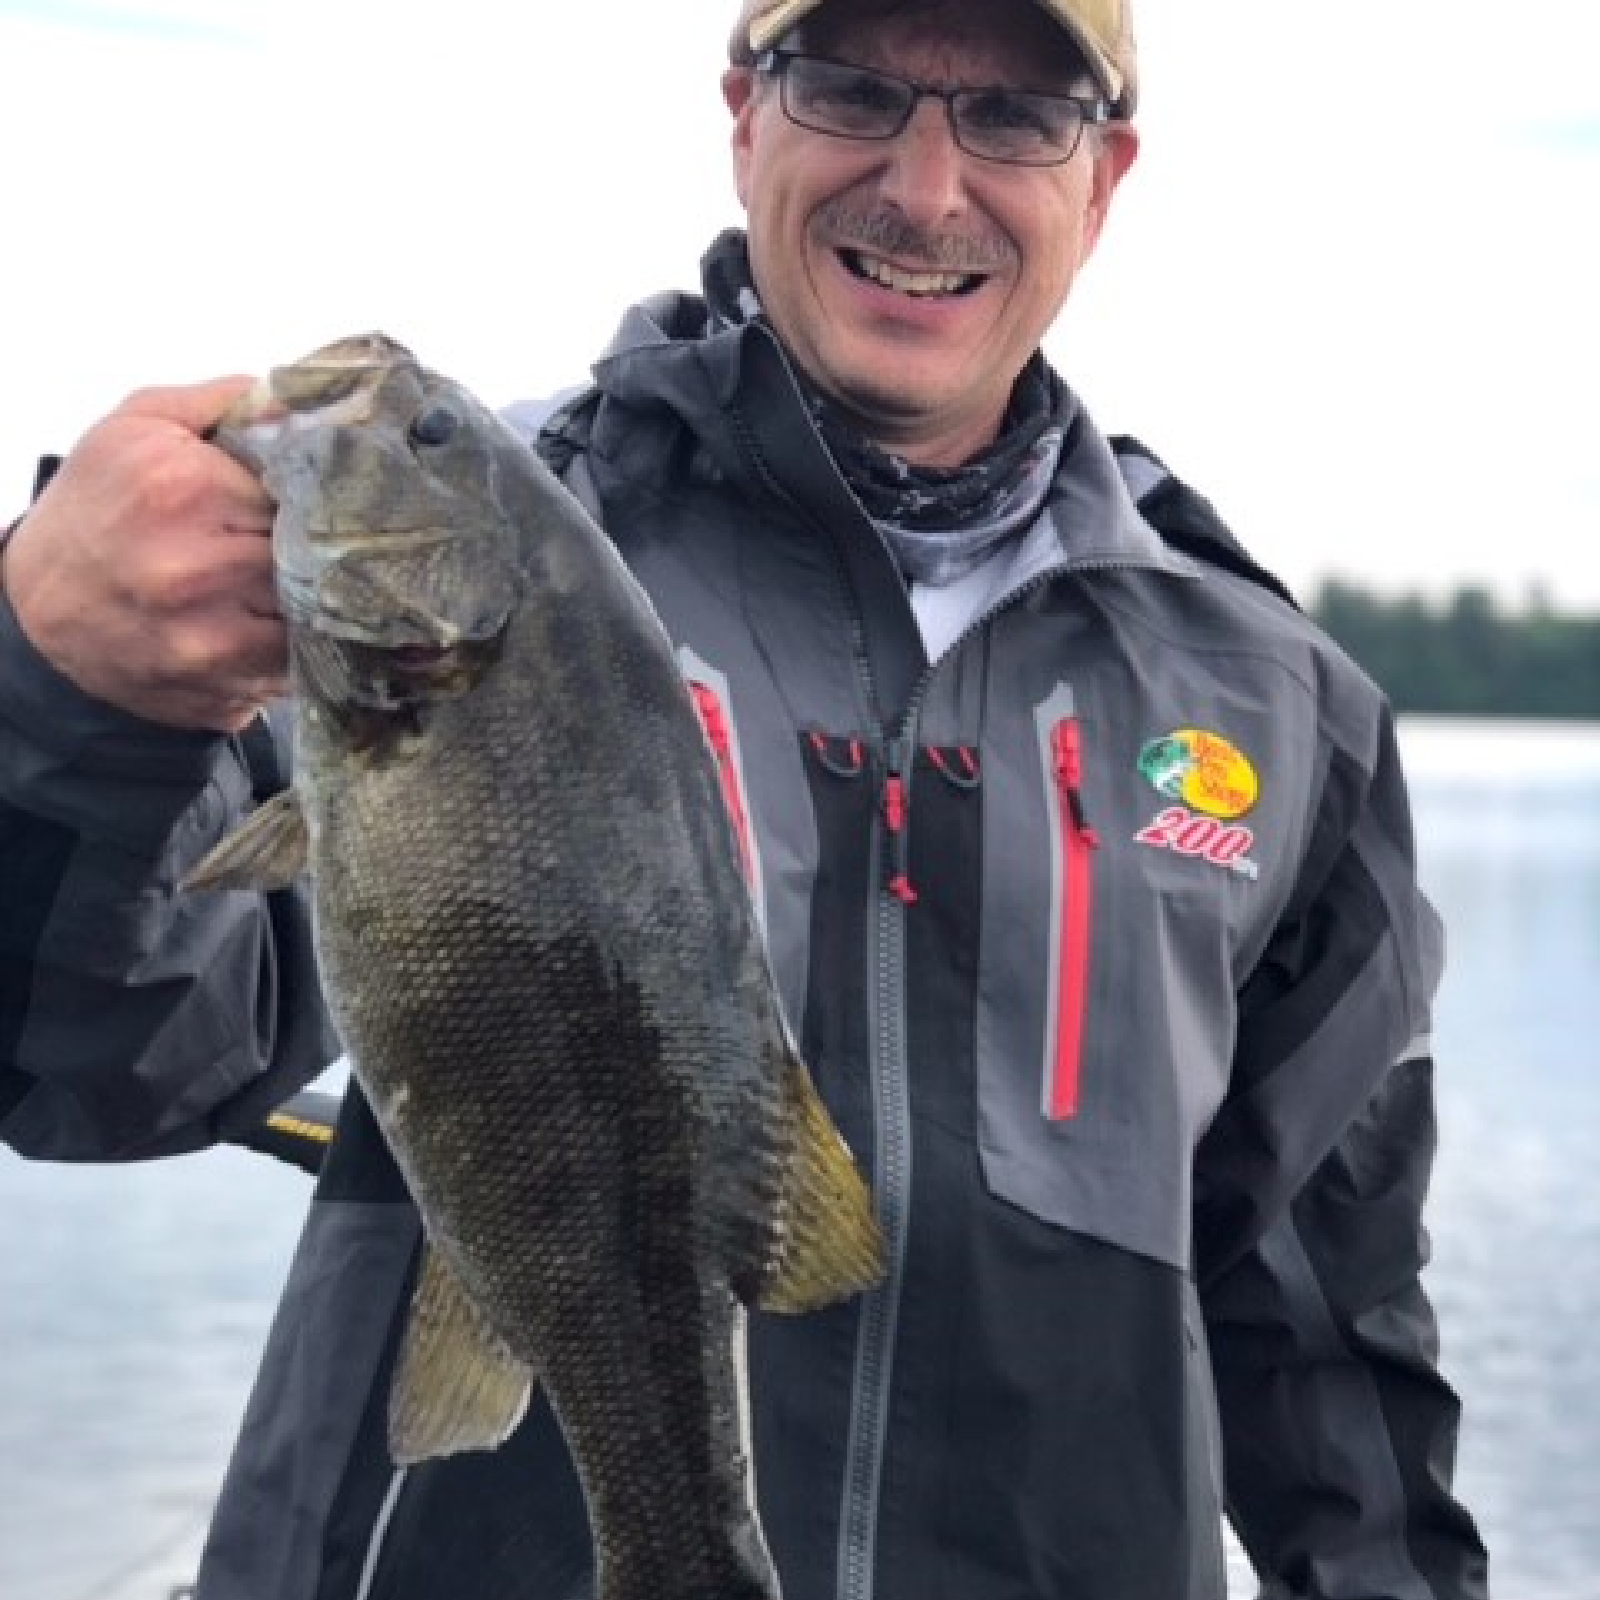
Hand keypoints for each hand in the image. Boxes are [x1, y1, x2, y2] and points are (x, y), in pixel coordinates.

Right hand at [2, 376, 285, 732]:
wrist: (42, 615)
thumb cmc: (96, 510)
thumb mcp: (137, 428)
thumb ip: (225, 401)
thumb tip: (300, 398)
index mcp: (183, 488)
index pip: (302, 483)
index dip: (312, 488)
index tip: (308, 492)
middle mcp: (198, 565)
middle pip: (314, 547)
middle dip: (313, 540)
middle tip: (298, 538)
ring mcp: (214, 634)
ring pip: (316, 604)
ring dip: (313, 591)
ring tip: (286, 579)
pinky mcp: (226, 681)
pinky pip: (302, 654)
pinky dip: (301, 637)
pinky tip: (273, 618)